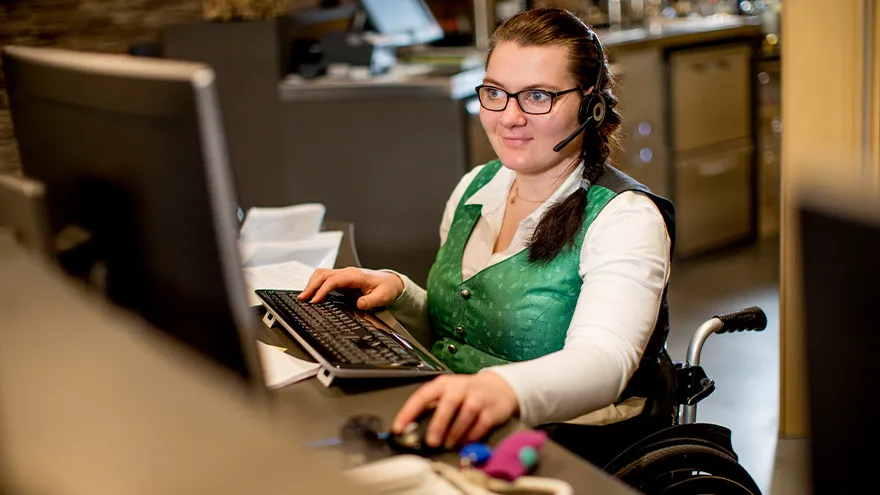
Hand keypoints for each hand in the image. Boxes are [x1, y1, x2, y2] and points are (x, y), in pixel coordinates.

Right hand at [297, 267, 404, 308]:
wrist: (391, 282)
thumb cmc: (387, 288)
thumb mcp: (383, 296)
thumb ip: (372, 301)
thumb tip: (359, 304)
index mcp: (356, 276)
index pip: (334, 280)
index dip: (323, 289)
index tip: (315, 300)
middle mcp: (348, 273)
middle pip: (324, 274)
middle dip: (311, 286)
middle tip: (303, 298)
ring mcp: (344, 275)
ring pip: (322, 274)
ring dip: (311, 283)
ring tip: (304, 296)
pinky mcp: (342, 279)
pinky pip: (325, 278)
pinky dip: (316, 284)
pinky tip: (312, 292)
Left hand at [392, 372, 518, 448]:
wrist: (499, 386)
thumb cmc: (466, 392)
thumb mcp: (447, 393)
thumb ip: (432, 407)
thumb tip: (412, 429)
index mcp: (443, 384)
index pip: (422, 396)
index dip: (409, 412)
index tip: (399, 428)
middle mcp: (460, 388)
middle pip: (448, 404)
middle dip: (438, 424)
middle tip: (431, 442)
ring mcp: (477, 398)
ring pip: (465, 415)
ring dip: (455, 433)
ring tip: (448, 444)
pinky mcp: (491, 410)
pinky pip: (481, 425)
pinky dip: (471, 436)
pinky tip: (464, 442)